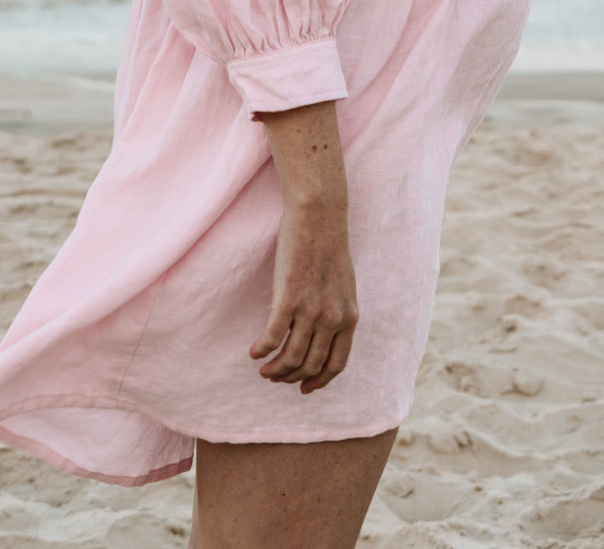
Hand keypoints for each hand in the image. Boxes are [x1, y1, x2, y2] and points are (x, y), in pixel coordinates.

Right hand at [249, 196, 358, 393]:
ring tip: (263, 369)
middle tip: (275, 377)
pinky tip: (254, 351)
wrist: (320, 216)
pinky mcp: (288, 297)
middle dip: (290, 377)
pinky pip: (272, 337)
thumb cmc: (329, 246)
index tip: (304, 388)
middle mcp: (333, 318)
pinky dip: (261, 350)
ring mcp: (311, 310)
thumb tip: (325, 333)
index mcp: (349, 317)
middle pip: (309, 365)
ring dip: (274, 370)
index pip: (336, 364)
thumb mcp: (344, 285)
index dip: (318, 381)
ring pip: (290, 357)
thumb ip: (338, 311)